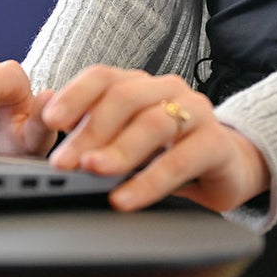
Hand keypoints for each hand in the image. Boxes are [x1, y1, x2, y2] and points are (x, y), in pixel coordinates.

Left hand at [43, 66, 270, 212]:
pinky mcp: (216, 142)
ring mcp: (195, 112)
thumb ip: (95, 138)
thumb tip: (49, 146)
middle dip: (90, 131)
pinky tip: (125, 199)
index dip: (74, 95)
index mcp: (139, 85)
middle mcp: (167, 90)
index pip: (103, 77)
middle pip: (125, 98)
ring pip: (153, 123)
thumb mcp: (127, 142)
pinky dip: (148, 182)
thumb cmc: (168, 154)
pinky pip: (180, 160)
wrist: (227, 167)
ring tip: (93, 172)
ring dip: (118, 150)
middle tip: (64, 161)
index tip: (50, 120)